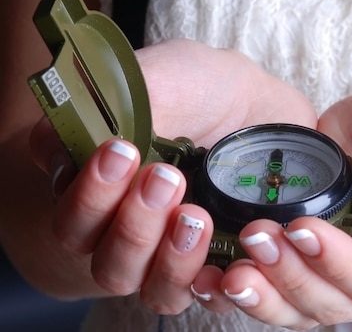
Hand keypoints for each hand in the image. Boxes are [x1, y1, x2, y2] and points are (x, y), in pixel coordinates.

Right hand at [29, 39, 316, 312]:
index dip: (87, 191)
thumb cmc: (204, 89)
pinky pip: (197, 297)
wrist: (264, 105)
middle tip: (166, 176)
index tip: (120, 150)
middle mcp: (124, 221)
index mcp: (100, 181)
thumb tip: (63, 141)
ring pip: (142, 284)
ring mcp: (167, 248)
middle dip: (130, 222)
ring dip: (165, 258)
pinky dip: (206, 285)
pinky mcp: (211, 262)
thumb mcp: (166, 77)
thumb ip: (118, 103)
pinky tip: (223, 259)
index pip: (68, 209)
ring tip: (195, 216)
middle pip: (102, 256)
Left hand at [200, 77, 351, 328]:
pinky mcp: (299, 229)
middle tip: (257, 238)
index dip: (338, 265)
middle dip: (289, 277)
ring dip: (261, 292)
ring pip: (293, 301)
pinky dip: (241, 281)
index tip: (305, 228)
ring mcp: (331, 251)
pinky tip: (211, 272)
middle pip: (327, 302)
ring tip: (228, 269)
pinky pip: (270, 273)